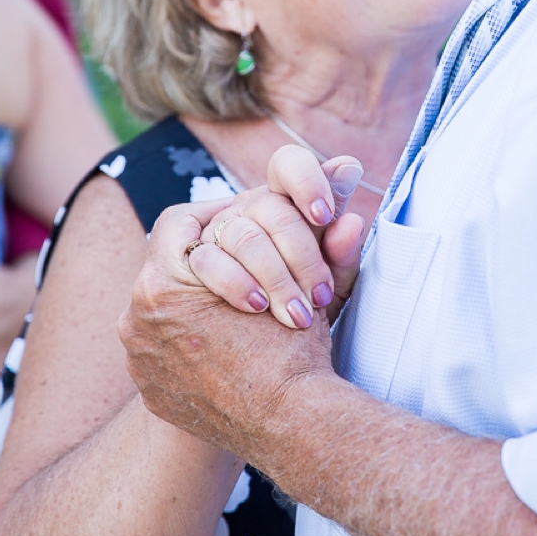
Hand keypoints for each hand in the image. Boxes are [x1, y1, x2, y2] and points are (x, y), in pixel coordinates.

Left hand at [118, 200, 332, 458]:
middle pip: (166, 266)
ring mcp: (138, 357)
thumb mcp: (300, 274)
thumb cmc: (297, 348)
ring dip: (193, 305)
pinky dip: (187, 347)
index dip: (213, 221)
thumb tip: (348, 165)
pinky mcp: (149, 390)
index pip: (176, 225)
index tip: (239, 228)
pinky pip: (161, 353)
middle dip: (203, 264)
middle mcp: (135, 317)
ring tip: (234, 309)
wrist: (291, 428)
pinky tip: (221, 349)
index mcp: (160, 281)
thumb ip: (310, 223)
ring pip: (161, 310)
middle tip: (241, 268)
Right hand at [188, 146, 370, 329]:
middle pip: (271, 209)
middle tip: (320, 296)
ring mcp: (210, 234)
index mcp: (282, 204)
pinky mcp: (183, 264)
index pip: (288, 165)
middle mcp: (244, 210)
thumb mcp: (327, 292)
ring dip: (276, 277)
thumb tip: (353, 221)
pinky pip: (208, 259)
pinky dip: (236, 282)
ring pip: (243, 236)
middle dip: (303, 255)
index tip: (323, 214)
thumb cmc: (298, 323)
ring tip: (299, 316)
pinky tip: (258, 305)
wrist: (264, 371)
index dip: (306, 181)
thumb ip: (340, 256)